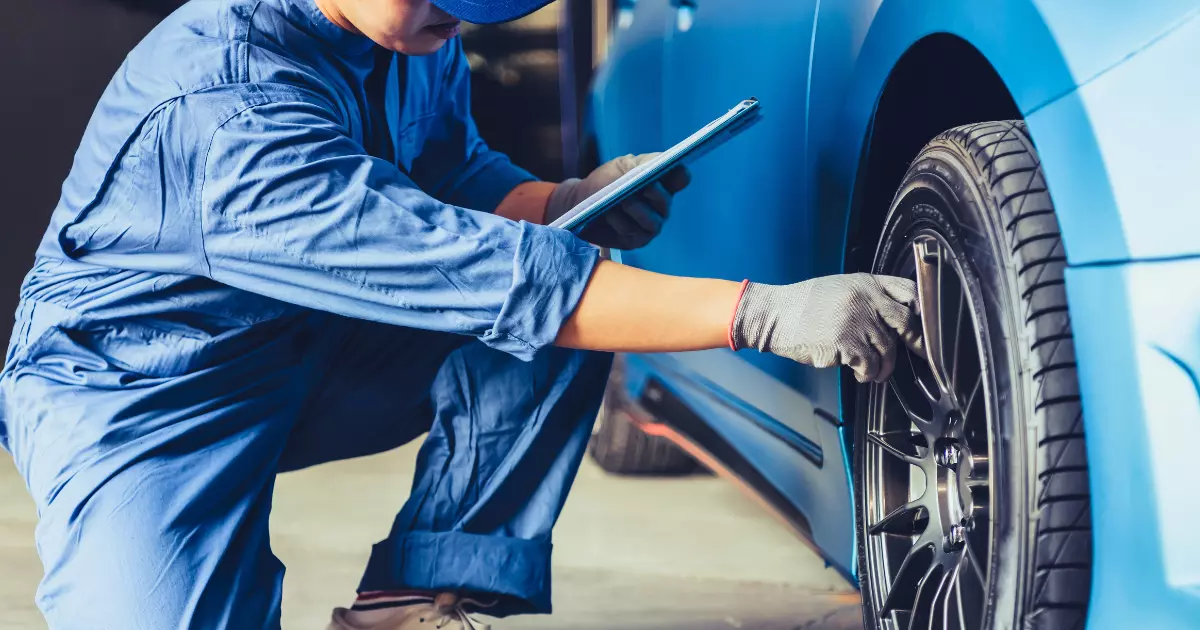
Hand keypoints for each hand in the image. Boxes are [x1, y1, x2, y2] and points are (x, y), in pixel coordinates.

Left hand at [545, 153, 690, 249]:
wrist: (581, 201)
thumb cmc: (605, 181)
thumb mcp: (622, 166)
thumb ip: (643, 163)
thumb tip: (664, 162)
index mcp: (661, 183)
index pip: (680, 178)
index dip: (679, 175)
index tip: (670, 169)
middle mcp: (661, 206)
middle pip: (665, 201)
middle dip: (653, 193)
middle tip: (642, 186)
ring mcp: (649, 226)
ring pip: (650, 221)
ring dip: (634, 209)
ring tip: (619, 200)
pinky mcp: (635, 241)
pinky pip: (631, 232)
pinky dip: (619, 221)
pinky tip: (608, 213)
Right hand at [730, 273, 924, 382]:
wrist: (775, 315)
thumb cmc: (804, 304)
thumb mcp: (840, 288)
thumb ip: (868, 297)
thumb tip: (896, 318)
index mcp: (865, 283)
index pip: (908, 292)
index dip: (922, 310)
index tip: (925, 325)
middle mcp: (865, 299)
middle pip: (906, 323)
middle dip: (915, 342)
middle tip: (918, 353)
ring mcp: (856, 321)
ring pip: (887, 349)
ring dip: (884, 365)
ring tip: (874, 370)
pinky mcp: (845, 344)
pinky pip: (869, 365)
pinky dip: (867, 374)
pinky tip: (859, 374)